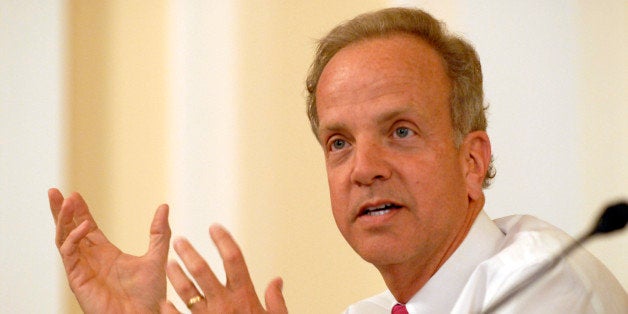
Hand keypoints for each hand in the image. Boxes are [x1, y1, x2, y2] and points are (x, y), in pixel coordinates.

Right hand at [48, 188, 170, 312]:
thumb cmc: (149, 296)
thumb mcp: (157, 257)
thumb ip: (159, 233)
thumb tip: (164, 206)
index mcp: (106, 254)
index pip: (87, 227)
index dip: (80, 211)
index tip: (75, 194)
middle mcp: (91, 259)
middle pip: (68, 230)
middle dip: (60, 211)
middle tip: (54, 191)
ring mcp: (82, 269)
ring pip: (63, 239)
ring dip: (62, 220)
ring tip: (66, 201)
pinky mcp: (78, 279)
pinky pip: (69, 254)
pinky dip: (73, 238)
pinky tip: (83, 227)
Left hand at [161, 225, 286, 312]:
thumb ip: (276, 301)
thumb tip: (277, 281)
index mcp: (245, 296)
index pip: (234, 259)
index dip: (224, 240)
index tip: (214, 227)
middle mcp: (224, 303)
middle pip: (203, 270)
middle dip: (189, 252)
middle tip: (179, 240)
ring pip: (186, 290)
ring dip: (175, 275)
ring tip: (168, 264)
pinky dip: (169, 309)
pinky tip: (162, 301)